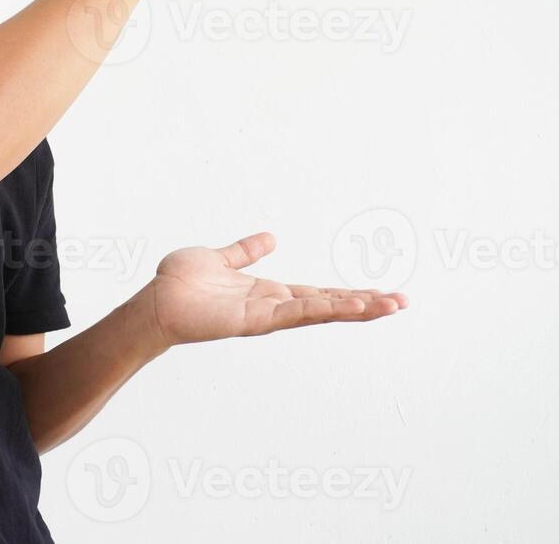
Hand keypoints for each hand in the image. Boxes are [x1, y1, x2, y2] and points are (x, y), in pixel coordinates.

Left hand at [143, 232, 405, 349]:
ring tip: (390, 305)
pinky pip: (294, 312)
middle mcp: (274, 305)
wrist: (156, 302)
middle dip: (365, 304)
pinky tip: (348, 306)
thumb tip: (270, 238)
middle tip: (403, 302)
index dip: (350, 294)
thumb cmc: (181, 284)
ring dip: (355, 309)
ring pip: (320, 311)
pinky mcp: (254, 320)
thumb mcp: (221, 259)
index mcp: (270, 291)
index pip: (319, 293)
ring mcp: (267, 315)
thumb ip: (245, 251)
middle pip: (329, 304)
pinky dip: (322, 309)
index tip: (382, 293)